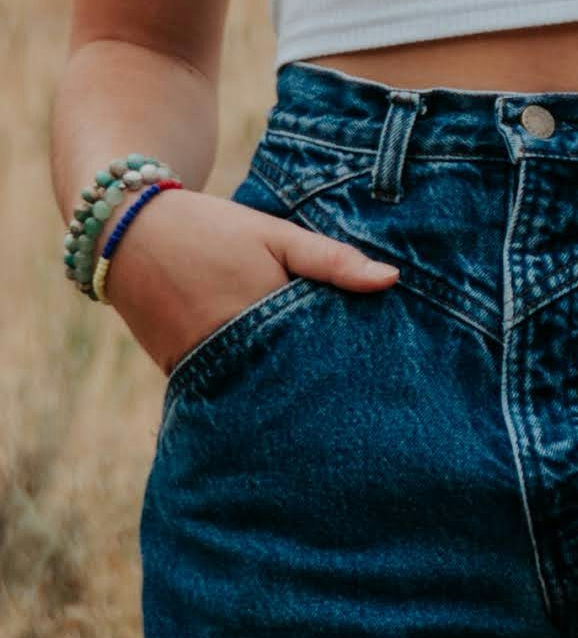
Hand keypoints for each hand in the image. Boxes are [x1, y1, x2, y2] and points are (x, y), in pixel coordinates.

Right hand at [102, 184, 395, 374]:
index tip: (380, 378)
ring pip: (256, 395)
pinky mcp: (180, 376)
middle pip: (290, 386)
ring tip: (328, 407)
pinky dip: (249, 391)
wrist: (126, 233)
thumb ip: (331, 260)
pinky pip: (224, 393)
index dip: (349, 369)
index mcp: (257, 317)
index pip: (318, 358)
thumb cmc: (210, 230)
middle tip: (362, 403)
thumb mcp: (274, 235)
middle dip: (322, 391)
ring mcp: (199, 370)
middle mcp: (227, 354)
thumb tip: (392, 280)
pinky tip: (278, 394)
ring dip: (285, 395)